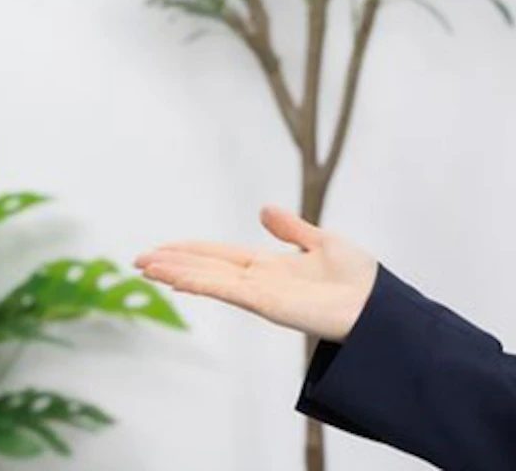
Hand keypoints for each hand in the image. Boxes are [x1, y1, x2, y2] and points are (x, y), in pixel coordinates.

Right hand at [133, 204, 378, 342]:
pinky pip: (226, 289)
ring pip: (209, 278)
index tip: (164, 248)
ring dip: (176, 271)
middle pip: (207, 267)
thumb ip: (292, 229)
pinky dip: (200, 282)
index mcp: (271, 267)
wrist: (377, 306)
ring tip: (144, 266)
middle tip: (138, 260)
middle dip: (173, 263)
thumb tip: (263, 210)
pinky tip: (175, 277)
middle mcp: (260, 281)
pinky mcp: (267, 303)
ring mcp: (260, 294)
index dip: (192, 250)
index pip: (221, 256)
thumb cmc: (359, 281)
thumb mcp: (322, 242)